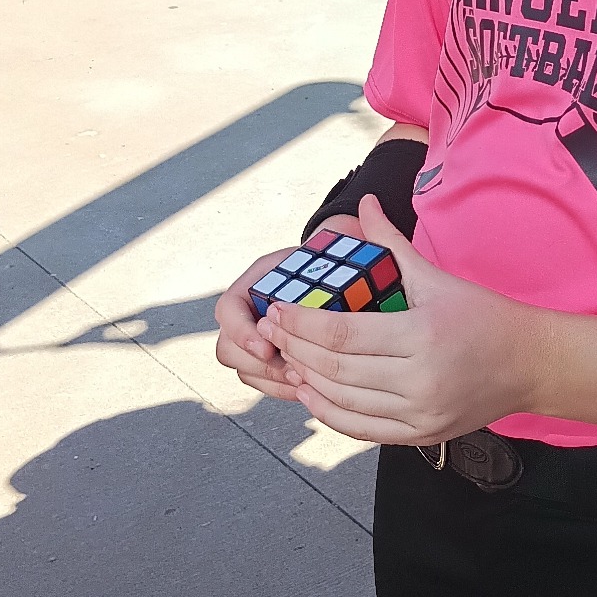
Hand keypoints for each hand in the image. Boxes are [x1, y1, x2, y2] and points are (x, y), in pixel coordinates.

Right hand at [213, 216, 354, 399]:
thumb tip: (369, 207)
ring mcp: (262, 339)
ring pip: (245, 370)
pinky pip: (266, 384)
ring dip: (272, 380)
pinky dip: (284, 389)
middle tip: (291, 370)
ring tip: (305, 381)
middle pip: (228, 348)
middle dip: (258, 364)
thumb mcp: (345, 245)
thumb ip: (349, 232)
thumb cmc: (344, 260)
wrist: (351, 279)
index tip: (266, 344)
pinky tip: (311, 389)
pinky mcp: (277, 361)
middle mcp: (253, 312)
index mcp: (259, 282)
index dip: (241, 330)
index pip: (227, 310)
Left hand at [260, 196, 544, 445]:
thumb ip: (391, 243)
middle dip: (296, 350)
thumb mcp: (435, 277)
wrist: (531, 364)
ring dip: (308, 381)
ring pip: (344, 401)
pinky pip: (362, 429)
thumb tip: (364, 205)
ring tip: (285, 359)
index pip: (343, 333)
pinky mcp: (421, 435)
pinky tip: (311, 393)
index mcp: (422, 334)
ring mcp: (420, 413)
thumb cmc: (484, 316)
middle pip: (337, 369)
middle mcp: (420, 379)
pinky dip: (330, 413)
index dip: (302, 325)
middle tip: (270, 333)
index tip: (278, 311)